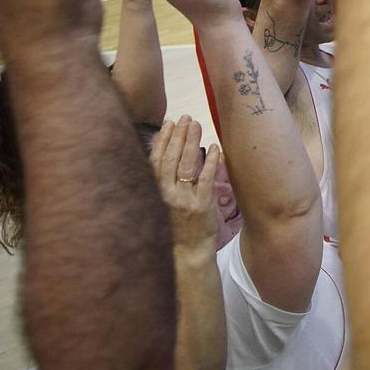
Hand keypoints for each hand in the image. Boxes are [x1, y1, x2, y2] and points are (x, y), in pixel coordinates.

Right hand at [150, 117, 220, 251]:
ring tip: (197, 124)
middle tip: (186, 117)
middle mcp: (166, 195)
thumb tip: (165, 153)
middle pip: (171, 159)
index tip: (169, 123)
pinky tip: (214, 147)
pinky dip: (209, 162)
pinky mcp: (201, 206)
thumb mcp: (162, 202)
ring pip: (186, 166)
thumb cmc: (176, 225)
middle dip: (178, 136)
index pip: (156, 161)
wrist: (187, 252)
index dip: (162, 140)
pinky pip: (205, 180)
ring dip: (191, 142)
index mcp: (155, 192)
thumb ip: (162, 181)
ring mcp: (183, 200)